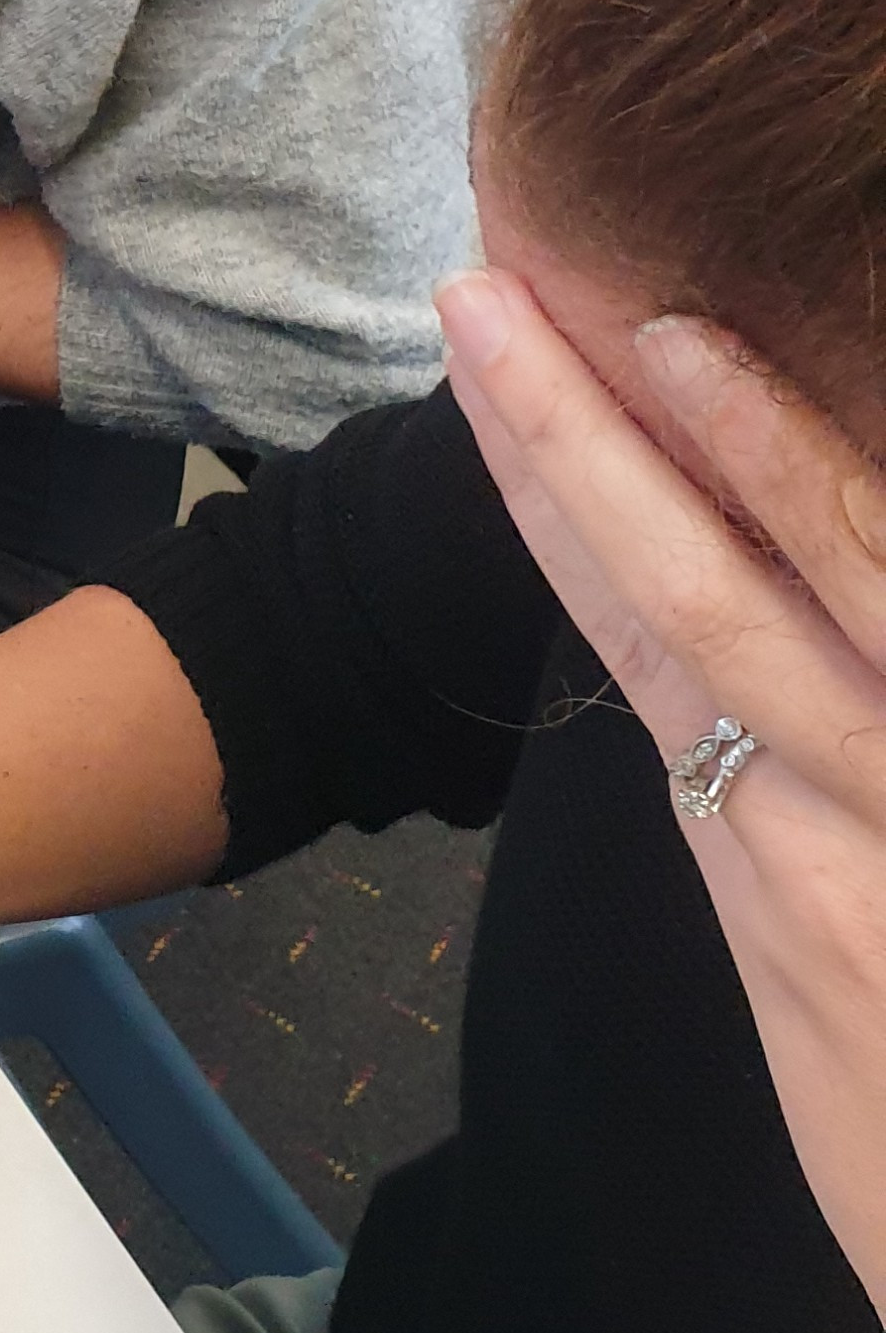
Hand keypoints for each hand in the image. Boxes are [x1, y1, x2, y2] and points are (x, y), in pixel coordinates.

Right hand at [438, 267, 885, 1325]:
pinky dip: (870, 540)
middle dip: (583, 439)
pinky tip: (870, 460)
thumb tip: (730, 744)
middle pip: (687, 602)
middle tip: (495, 297)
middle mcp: (837, 838)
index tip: (486, 362)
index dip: (549, 494)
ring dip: (747, 464)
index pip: (630, 635)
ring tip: (665, 334)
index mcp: (774, 872)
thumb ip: (793, 879)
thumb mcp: (827, 1035)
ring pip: (831, 612)